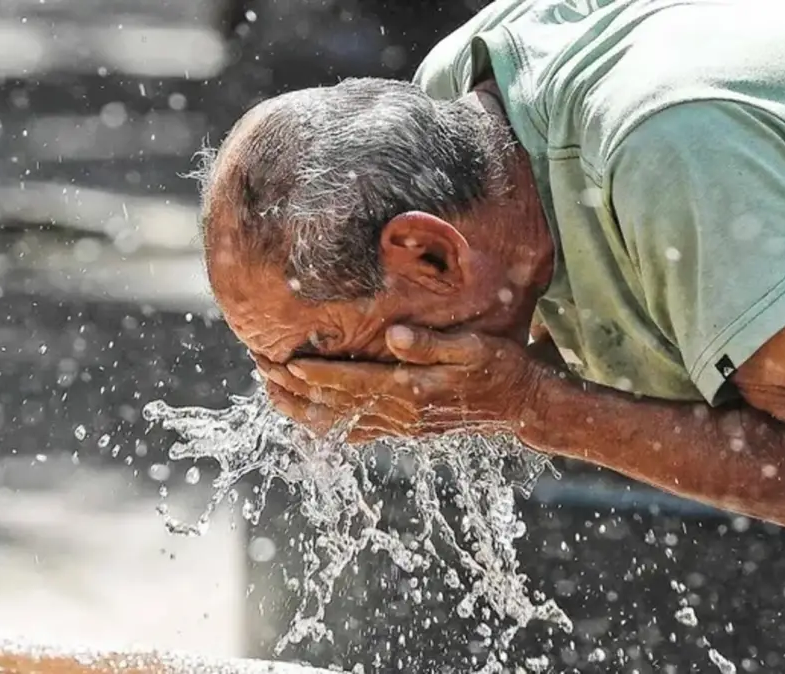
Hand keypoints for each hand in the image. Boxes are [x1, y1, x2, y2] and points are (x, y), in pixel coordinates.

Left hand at [254, 326, 548, 443]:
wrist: (524, 407)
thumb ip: (432, 344)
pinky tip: (305, 419)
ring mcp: (401, 426)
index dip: (314, 373)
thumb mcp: (475, 348)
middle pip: (335, 405)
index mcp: (412, 392)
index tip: (281, 361)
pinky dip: (325, 427)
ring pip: (339, 423)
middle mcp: (401, 415)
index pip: (351, 383)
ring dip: (301, 408)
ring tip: (269, 391)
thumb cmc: (502, 368)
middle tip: (260, 369)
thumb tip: (397, 337)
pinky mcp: (405, 429)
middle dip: (294, 388)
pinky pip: (356, 433)